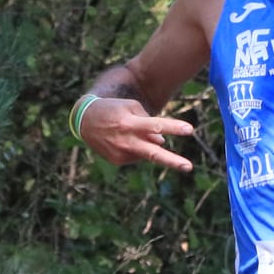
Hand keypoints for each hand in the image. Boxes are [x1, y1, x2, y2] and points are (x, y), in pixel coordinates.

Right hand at [81, 98, 195, 171]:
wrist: (84, 120)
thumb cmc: (112, 109)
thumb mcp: (130, 107)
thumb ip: (149, 122)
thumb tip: (161, 142)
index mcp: (129, 124)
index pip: (156, 125)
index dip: (174, 128)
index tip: (190, 130)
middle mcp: (125, 140)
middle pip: (153, 153)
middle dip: (172, 161)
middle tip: (189, 167)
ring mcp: (121, 153)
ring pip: (147, 152)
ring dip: (147, 143)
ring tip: (128, 131)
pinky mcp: (117, 160)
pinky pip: (137, 155)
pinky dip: (137, 148)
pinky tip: (123, 139)